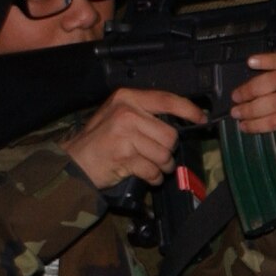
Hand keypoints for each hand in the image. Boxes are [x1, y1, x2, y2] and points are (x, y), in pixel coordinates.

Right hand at [62, 87, 204, 187]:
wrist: (75, 161)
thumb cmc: (100, 141)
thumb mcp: (119, 116)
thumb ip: (145, 115)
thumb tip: (178, 122)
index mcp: (127, 98)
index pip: (166, 100)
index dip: (188, 109)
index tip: (201, 117)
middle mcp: (127, 112)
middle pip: (170, 135)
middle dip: (167, 151)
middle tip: (153, 155)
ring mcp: (125, 134)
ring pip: (164, 155)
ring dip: (160, 166)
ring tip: (146, 164)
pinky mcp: (124, 156)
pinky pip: (153, 170)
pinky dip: (152, 177)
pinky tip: (142, 174)